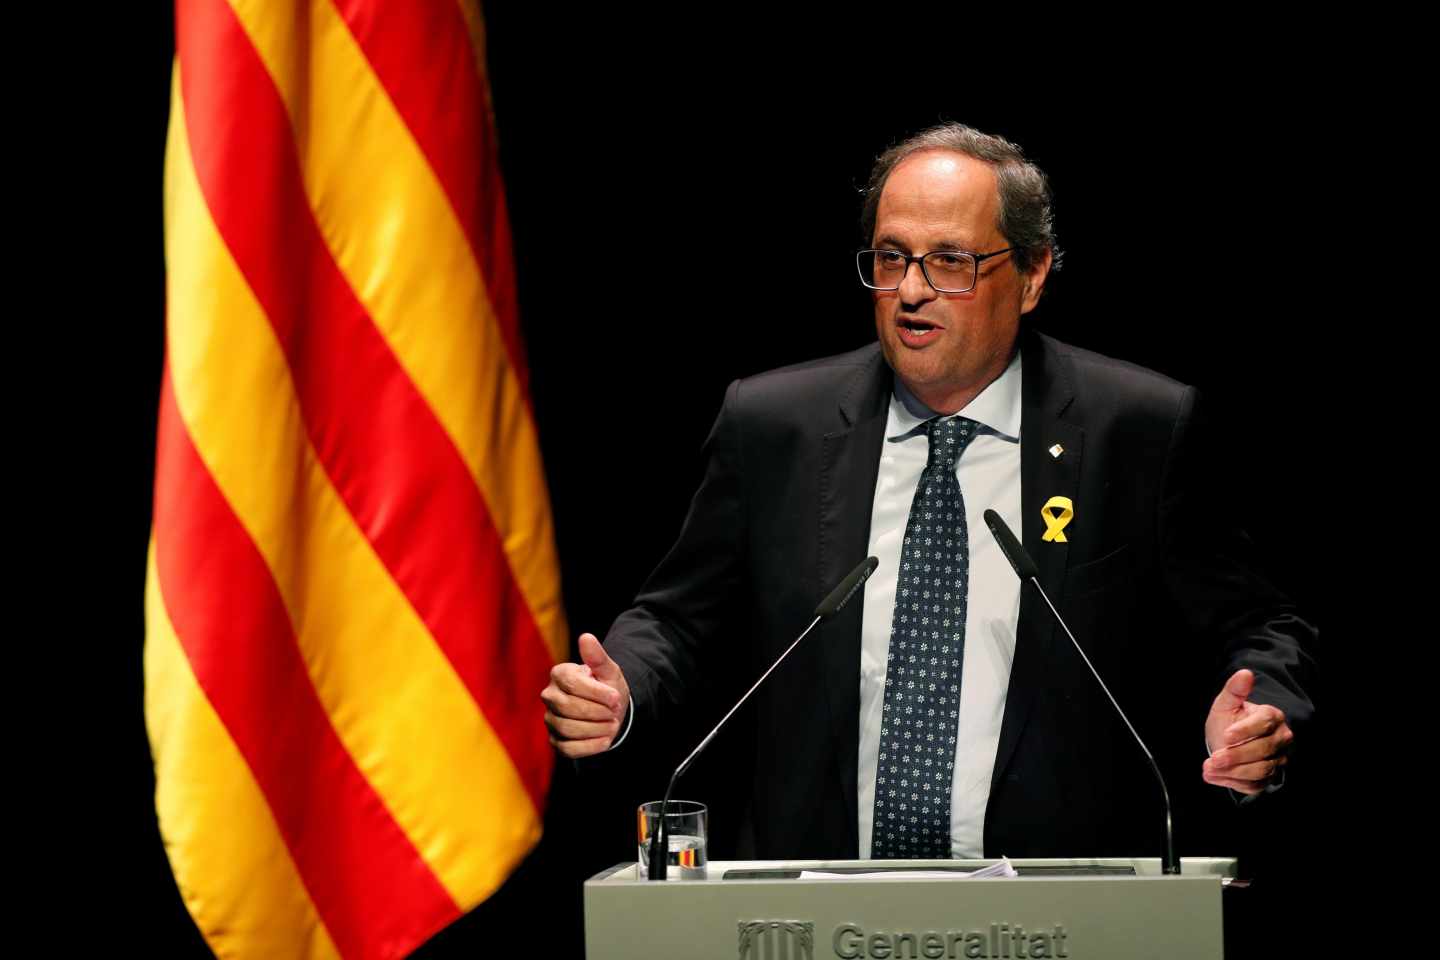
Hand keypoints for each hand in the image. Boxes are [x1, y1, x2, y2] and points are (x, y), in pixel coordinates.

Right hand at [541, 633, 630, 758]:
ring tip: (612, 724)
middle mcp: (550, 696)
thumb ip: (597, 656)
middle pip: (568, 707)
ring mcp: (550, 720)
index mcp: (559, 674)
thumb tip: (586, 637)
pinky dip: (590, 746)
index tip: (616, 697)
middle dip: (598, 712)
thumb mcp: (608, 670)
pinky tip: (606, 740)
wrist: (610, 710)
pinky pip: (568, 748)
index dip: (597, 693)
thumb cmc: (606, 686)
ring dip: (597, 729)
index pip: (572, 684)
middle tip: (615, 712)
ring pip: (568, 728)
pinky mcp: (556, 741)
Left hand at [1202, 669, 1292, 794]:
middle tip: (1213, 758)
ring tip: (1209, 768)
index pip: (1264, 723)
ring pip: (1261, 770)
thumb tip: (1244, 673)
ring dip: (1233, 772)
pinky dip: (1233, 782)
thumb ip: (1234, 690)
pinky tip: (1214, 777)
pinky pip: (1256, 784)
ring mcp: (1277, 759)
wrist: (1229, 741)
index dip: (1245, 730)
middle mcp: (1280, 738)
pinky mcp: (1270, 777)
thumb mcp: (1226, 704)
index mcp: (1272, 716)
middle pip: (1263, 750)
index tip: (1226, 735)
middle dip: (1236, 755)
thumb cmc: (1229, 720)